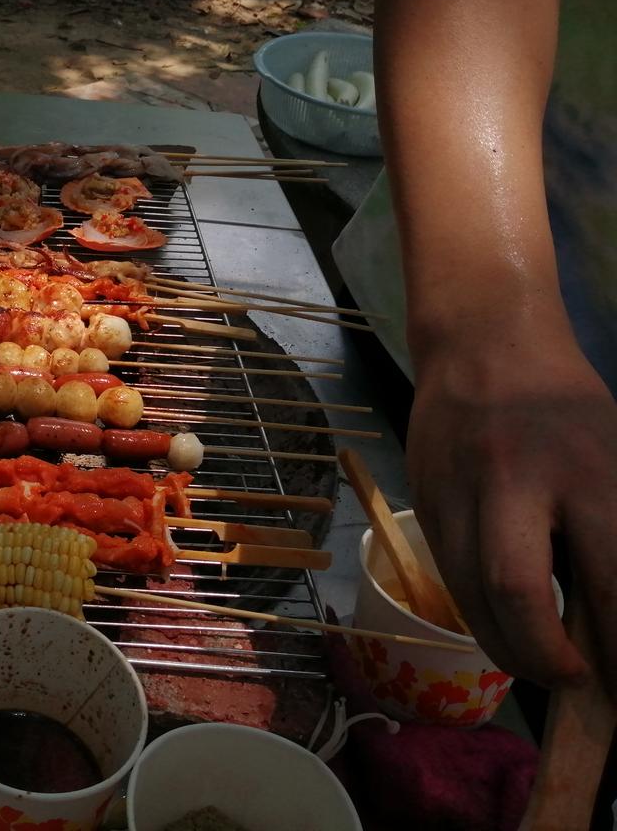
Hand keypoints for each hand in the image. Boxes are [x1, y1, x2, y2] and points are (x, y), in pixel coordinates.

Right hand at [405, 323, 616, 690]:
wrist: (482, 341)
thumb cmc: (568, 405)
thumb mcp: (614, 461)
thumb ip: (612, 536)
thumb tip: (608, 615)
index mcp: (584, 473)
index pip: (605, 583)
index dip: (613, 646)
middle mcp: (515, 482)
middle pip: (517, 593)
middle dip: (544, 659)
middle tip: (571, 681)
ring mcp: (459, 490)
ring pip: (470, 593)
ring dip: (504, 646)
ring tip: (536, 663)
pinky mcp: (424, 497)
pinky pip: (448, 572)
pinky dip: (476, 609)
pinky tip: (500, 619)